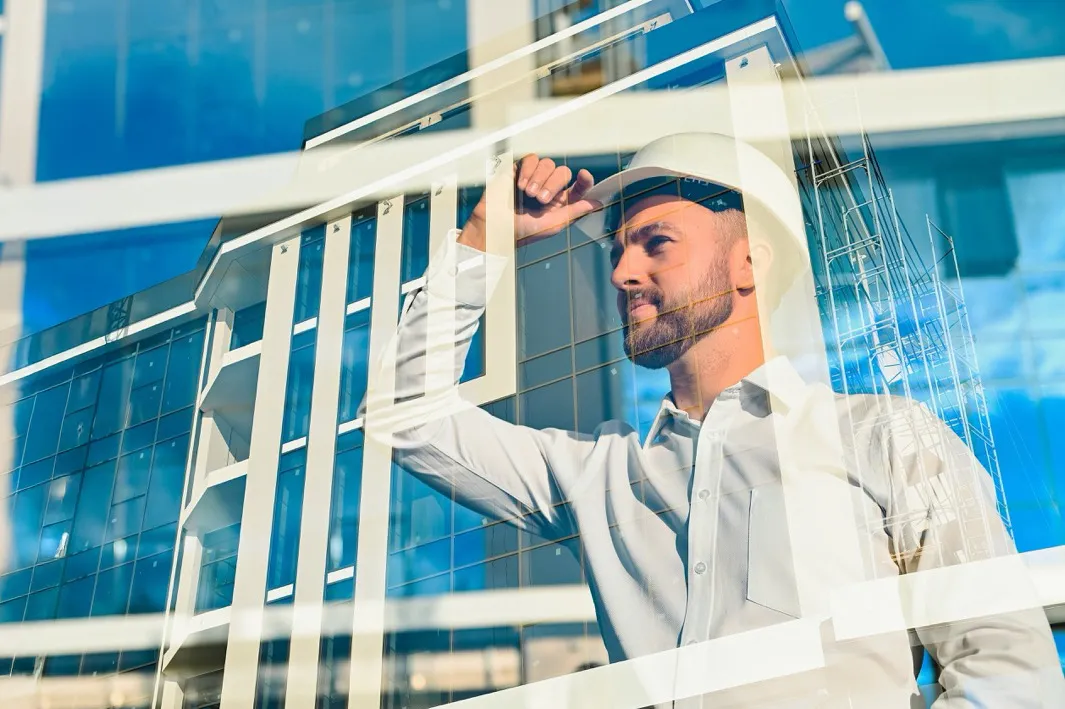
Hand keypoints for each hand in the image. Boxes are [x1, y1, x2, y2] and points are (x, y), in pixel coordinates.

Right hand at [459, 155, 601, 250]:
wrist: (496, 227)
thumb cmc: (524, 232)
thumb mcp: (554, 224)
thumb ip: (576, 211)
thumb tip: (599, 203)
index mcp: (561, 202)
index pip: (579, 186)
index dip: (585, 180)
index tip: (584, 175)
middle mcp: (549, 187)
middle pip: (563, 172)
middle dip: (553, 184)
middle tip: (540, 199)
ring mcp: (534, 178)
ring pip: (547, 163)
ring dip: (539, 178)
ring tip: (528, 194)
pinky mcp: (519, 170)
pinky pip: (530, 159)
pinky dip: (528, 170)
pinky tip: (520, 185)